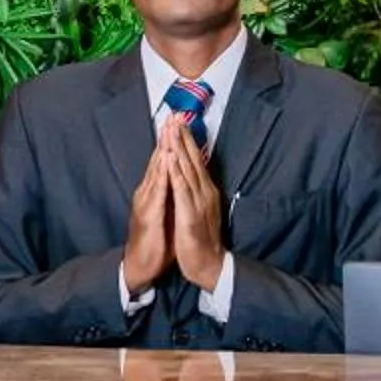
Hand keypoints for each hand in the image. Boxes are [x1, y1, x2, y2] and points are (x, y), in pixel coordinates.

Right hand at [121, 128, 173, 288]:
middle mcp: (148, 193)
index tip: (179, 122)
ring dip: (163, 150)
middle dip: (166, 138)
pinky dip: (162, 174)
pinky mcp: (147, 214)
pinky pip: (157, 191)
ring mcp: (146, 202)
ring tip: (169, 130)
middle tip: (172, 115)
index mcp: (154, 192)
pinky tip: (166, 161)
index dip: (170, 141)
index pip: (163, 161)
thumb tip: (179, 179)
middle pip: (158, 160)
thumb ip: (169, 194)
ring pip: (156, 171)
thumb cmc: (155, 241)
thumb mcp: (165, 212)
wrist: (140, 265)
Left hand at [168, 117, 227, 289]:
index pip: (195, 160)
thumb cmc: (201, 240)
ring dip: (179, 148)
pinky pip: (181, 189)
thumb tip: (194, 176)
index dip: (187, 140)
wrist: (209, 265)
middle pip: (192, 159)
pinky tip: (171, 158)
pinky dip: (176, 172)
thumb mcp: (200, 211)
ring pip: (187, 169)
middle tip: (176, 114)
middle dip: (182, 136)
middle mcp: (204, 191)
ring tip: (172, 129)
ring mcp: (198, 201)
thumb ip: (197, 192)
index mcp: (204, 190)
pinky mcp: (190, 214)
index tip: (179, 121)